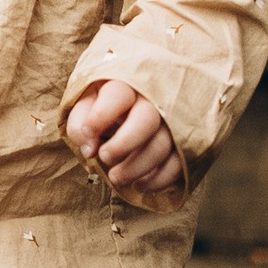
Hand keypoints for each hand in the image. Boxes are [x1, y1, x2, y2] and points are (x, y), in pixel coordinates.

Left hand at [65, 76, 184, 201]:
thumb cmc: (107, 103)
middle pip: (147, 119)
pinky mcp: (186, 142)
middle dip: (123, 145)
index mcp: (126, 83)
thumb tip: (89, 150)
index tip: (88, 133)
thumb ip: (81, 122)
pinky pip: (179, 164)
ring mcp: (174, 120)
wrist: (143, 100)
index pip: (118, 94)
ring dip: (137, 168)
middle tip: (104, 158)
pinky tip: (140, 184)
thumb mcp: (88, 102)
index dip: (101, 116)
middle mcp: (154, 99)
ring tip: (116, 178)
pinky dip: (158, 179)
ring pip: (163, 145)